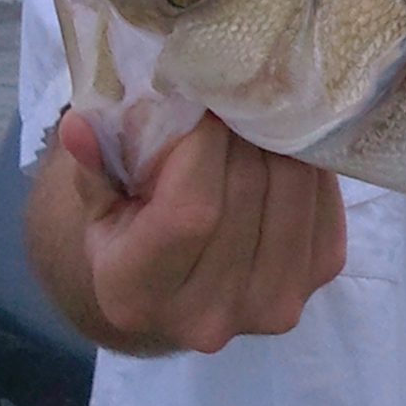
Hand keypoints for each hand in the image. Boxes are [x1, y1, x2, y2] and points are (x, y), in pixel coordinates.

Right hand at [50, 110, 346, 354]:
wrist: (174, 291)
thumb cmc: (130, 232)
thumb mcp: (99, 201)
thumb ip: (93, 164)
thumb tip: (80, 124)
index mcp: (139, 295)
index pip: (190, 211)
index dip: (203, 145)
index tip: (201, 101)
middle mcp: (208, 315)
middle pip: (247, 192)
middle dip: (241, 130)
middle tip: (232, 90)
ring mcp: (270, 305)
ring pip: (293, 189)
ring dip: (278, 138)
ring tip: (255, 111)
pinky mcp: (319, 279)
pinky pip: (324, 199)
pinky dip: (307, 160)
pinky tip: (282, 142)